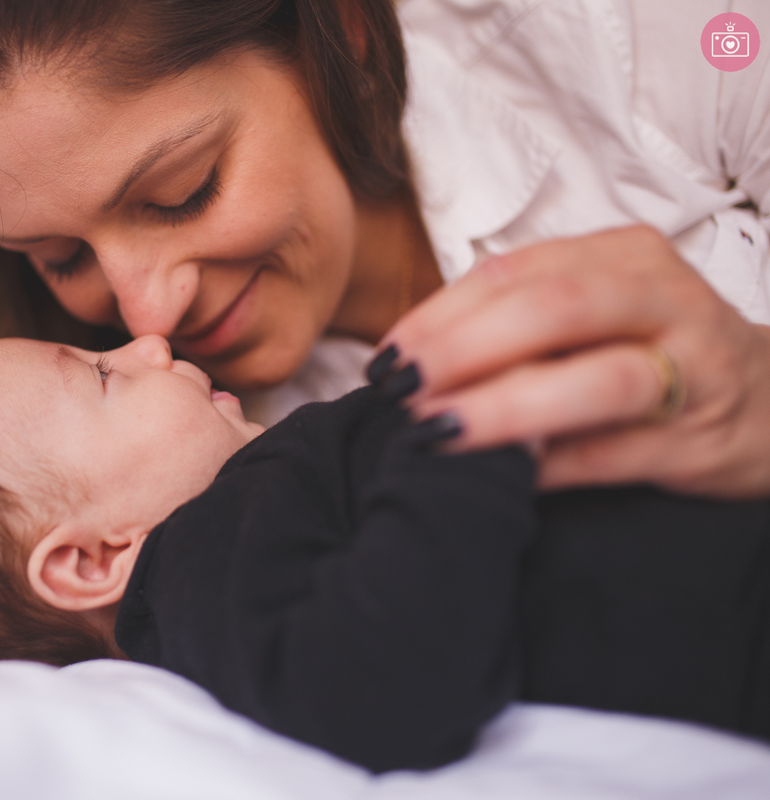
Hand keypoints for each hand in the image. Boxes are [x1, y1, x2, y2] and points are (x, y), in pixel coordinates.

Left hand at [383, 225, 769, 497]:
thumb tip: (413, 358)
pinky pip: (613, 455)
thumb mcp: (599, 311)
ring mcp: (694, 368)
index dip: (440, 314)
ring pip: (596, 380)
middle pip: (554, 309)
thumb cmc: (655, 352)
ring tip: (435, 431)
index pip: (515, 272)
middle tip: (402, 389)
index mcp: (625, 257)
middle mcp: (666, 299)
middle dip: (464, 349)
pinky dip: (547, 466)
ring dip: (504, 408)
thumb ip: (520, 318)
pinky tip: (497, 477)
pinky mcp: (700, 440)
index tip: (389, 356)